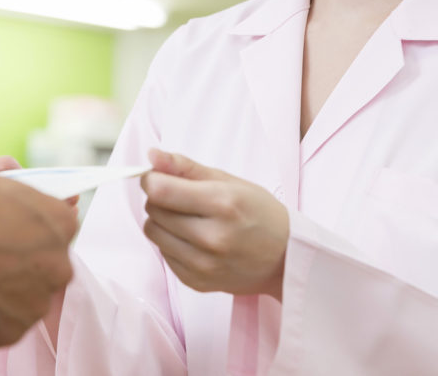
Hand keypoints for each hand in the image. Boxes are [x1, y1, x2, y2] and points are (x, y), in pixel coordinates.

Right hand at [0, 163, 77, 347]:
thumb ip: (1, 178)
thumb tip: (7, 170)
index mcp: (59, 222)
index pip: (57, 224)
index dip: (32, 225)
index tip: (12, 228)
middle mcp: (58, 264)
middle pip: (45, 263)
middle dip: (21, 260)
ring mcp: (36, 302)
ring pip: (25, 297)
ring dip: (5, 291)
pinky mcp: (11, 332)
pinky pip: (3, 323)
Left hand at [140, 149, 288, 298]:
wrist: (285, 259)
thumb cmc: (259, 213)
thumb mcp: (229, 181)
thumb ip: (186, 167)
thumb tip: (151, 156)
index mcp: (222, 204)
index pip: (160, 190)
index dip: (152, 179)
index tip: (160, 177)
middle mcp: (212, 238)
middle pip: (154, 210)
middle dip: (160, 198)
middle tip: (183, 199)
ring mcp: (204, 265)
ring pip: (153, 232)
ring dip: (162, 221)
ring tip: (188, 219)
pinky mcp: (196, 282)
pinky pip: (163, 254)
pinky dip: (172, 243)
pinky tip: (195, 240)